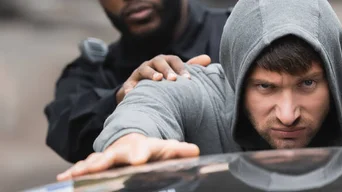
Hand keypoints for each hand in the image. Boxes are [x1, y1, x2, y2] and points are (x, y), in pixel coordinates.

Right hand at [56, 133, 198, 180]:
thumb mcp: (166, 150)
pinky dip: (73, 173)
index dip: (138, 154)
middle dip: (101, 162)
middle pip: (109, 157)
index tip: (137, 159)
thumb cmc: (151, 150)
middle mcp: (118, 152)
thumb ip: (179, 151)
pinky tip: (61, 180)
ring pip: (92, 163)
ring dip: (82, 169)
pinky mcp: (96, 166)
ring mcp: (105, 158)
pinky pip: (83, 169)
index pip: (139, 151)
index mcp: (138, 148)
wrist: (133, 144)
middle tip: (93, 166)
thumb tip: (195, 150)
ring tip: (70, 175)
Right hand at [116, 54, 211, 103]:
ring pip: (144, 69)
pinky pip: (129, 85)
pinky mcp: (129, 84)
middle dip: (167, 70)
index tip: (188, 79)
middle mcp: (152, 64)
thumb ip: (191, 67)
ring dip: (151, 74)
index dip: (181, 68)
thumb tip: (208, 59)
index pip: (174, 60)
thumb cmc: (163, 82)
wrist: (140, 92)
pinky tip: (134, 94)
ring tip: (158, 80)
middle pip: (159, 62)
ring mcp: (139, 73)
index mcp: (165, 62)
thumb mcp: (176, 74)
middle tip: (174, 79)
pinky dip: (130, 89)